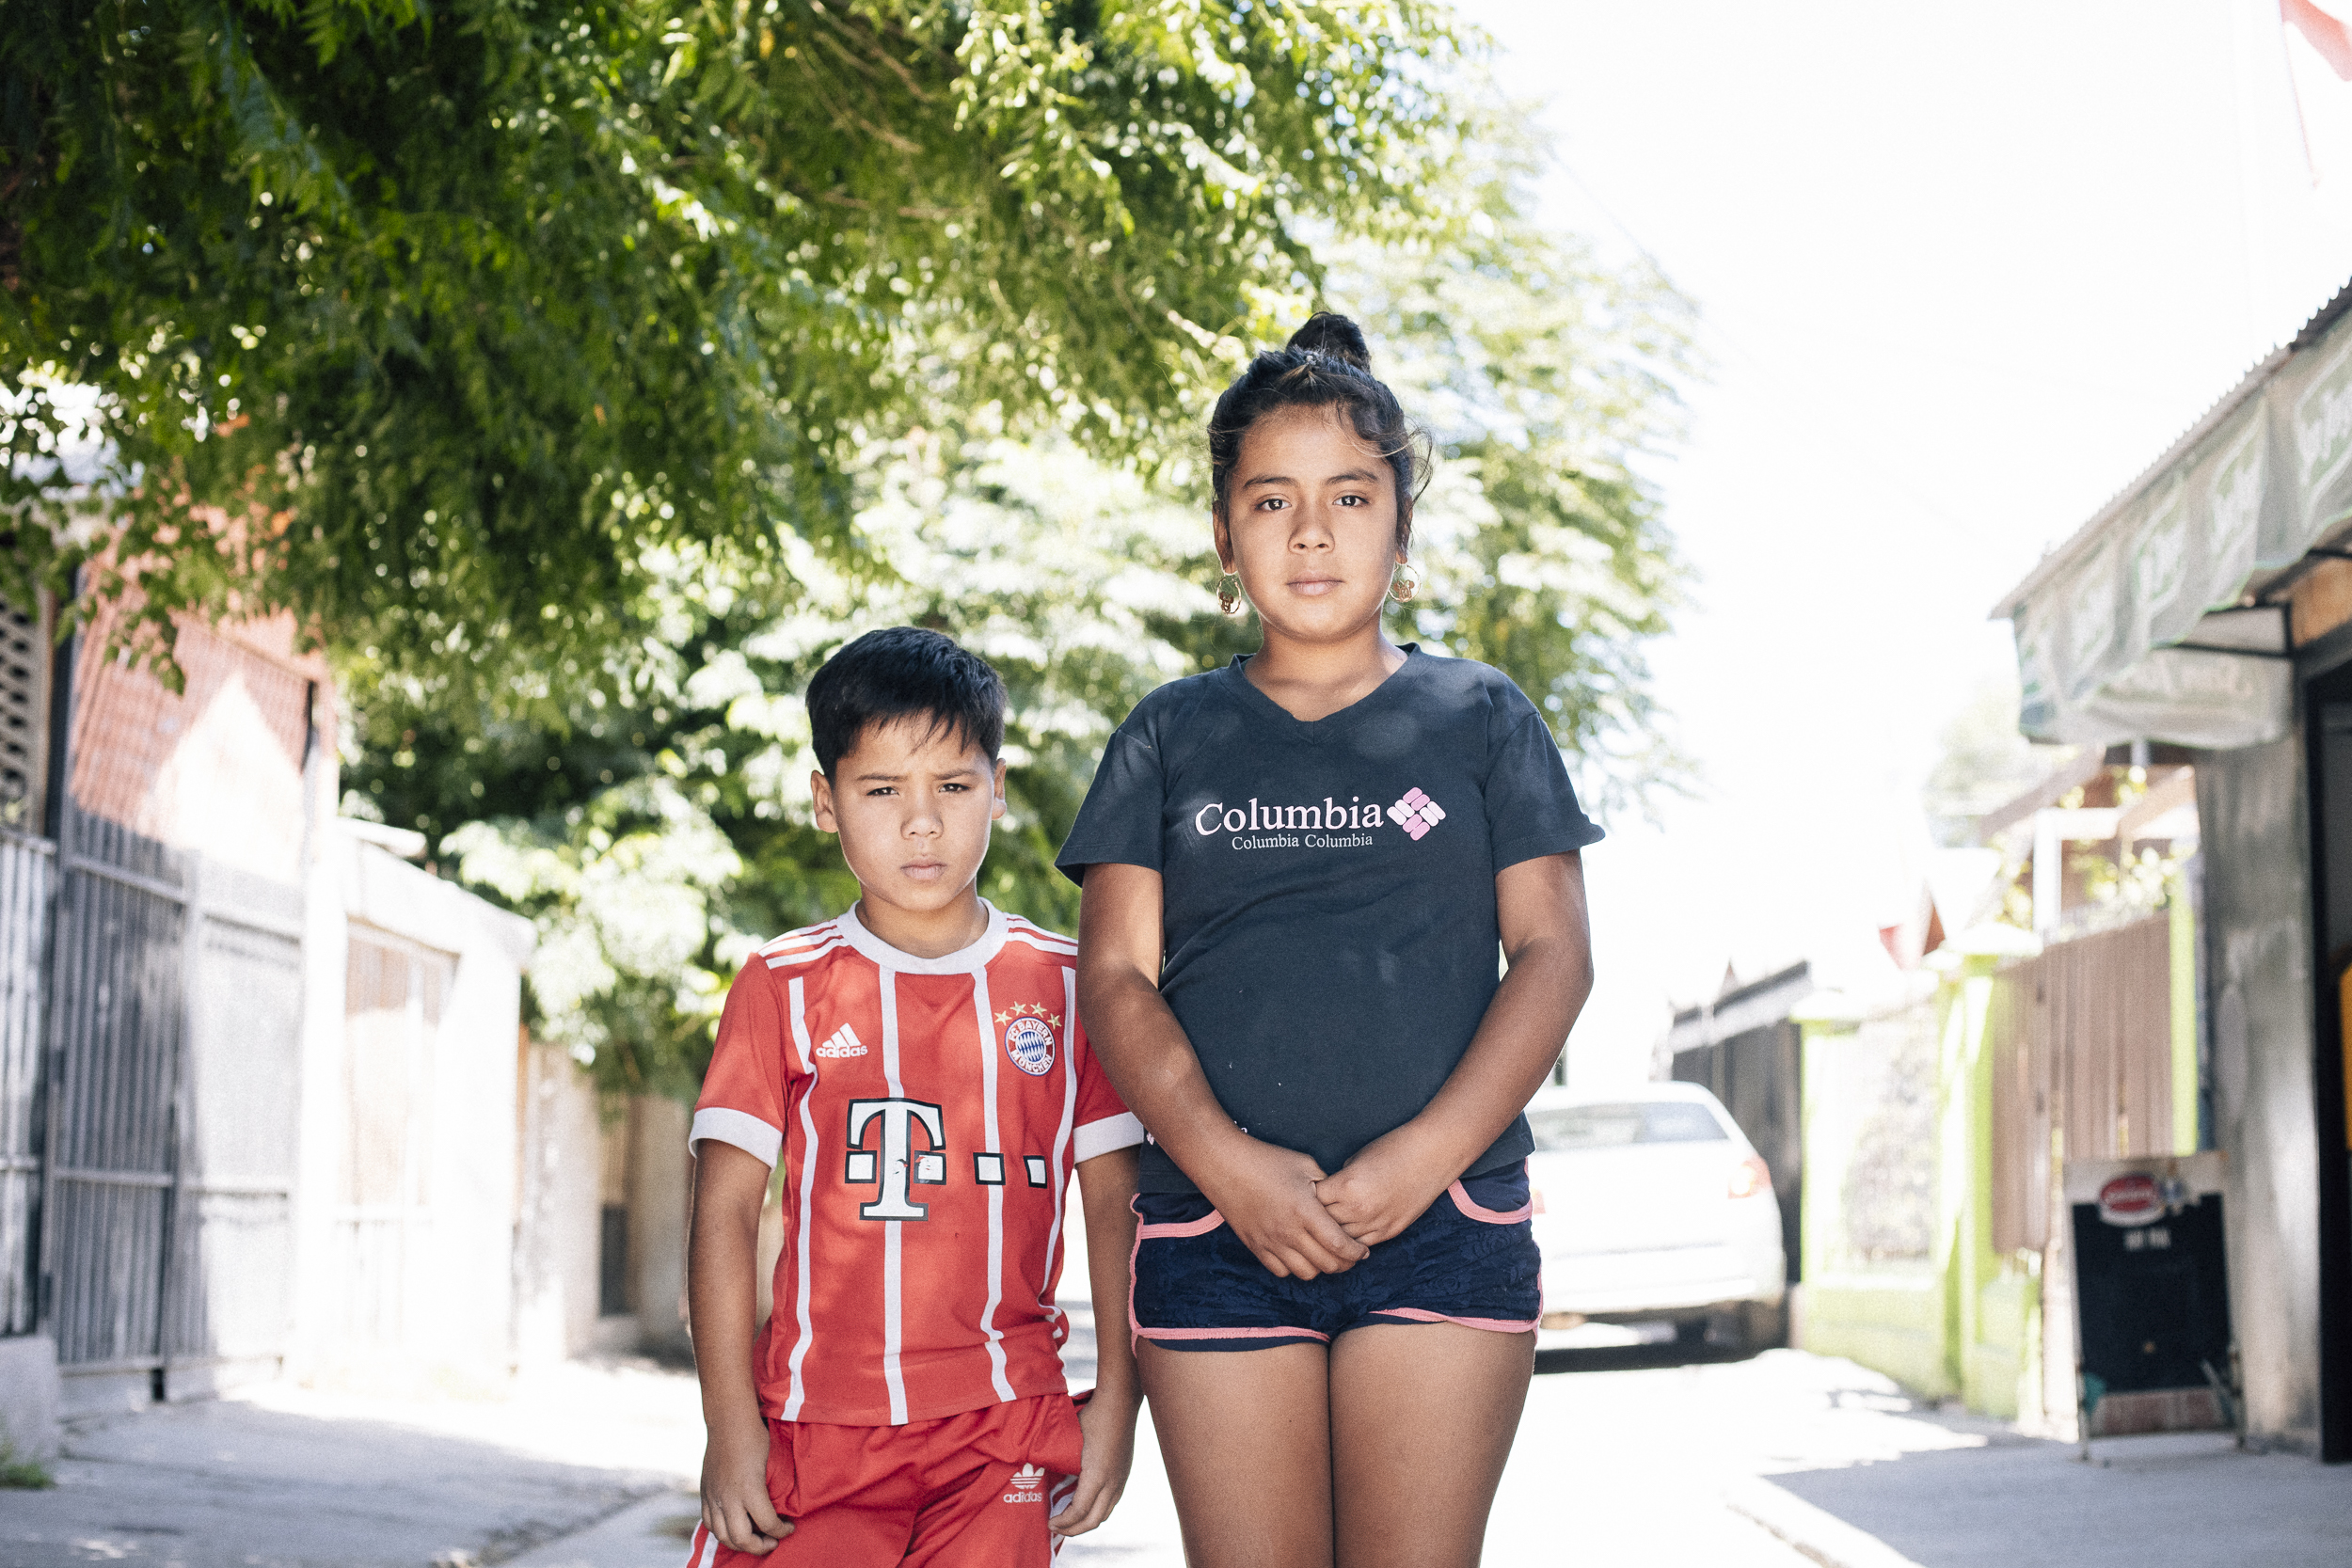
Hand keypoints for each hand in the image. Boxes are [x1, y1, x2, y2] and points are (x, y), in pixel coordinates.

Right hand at [700, 1412, 790, 1554]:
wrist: (729, 1420)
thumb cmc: (756, 1437)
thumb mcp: (772, 1463)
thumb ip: (773, 1489)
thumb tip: (782, 1508)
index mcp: (750, 1488)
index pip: (768, 1523)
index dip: (782, 1531)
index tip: (790, 1528)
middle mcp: (729, 1497)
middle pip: (741, 1539)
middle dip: (759, 1546)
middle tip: (773, 1541)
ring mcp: (713, 1496)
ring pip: (722, 1535)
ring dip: (740, 1544)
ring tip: (754, 1540)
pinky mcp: (704, 1493)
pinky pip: (709, 1523)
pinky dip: (722, 1532)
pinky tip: (734, 1529)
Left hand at [1050, 1386, 1138, 1536]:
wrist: (1119, 1403)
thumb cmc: (1091, 1417)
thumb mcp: (1070, 1442)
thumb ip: (1058, 1463)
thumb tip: (1038, 1476)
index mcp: (1097, 1476)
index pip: (1079, 1512)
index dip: (1063, 1522)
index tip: (1049, 1522)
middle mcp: (1112, 1482)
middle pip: (1094, 1520)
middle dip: (1073, 1529)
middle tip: (1056, 1528)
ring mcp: (1121, 1479)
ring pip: (1105, 1513)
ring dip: (1086, 1522)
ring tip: (1069, 1521)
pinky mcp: (1124, 1474)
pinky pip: (1111, 1502)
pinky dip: (1096, 1510)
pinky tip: (1084, 1504)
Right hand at [1195, 1135, 1369, 1278]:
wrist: (1225, 1165)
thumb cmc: (1267, 1160)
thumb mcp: (1305, 1165)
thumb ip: (1327, 1185)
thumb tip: (1341, 1199)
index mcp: (1305, 1211)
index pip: (1339, 1245)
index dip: (1356, 1252)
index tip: (1363, 1251)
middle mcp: (1289, 1232)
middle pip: (1327, 1264)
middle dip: (1345, 1263)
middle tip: (1350, 1256)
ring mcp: (1270, 1242)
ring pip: (1306, 1273)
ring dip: (1321, 1268)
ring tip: (1326, 1257)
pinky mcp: (1255, 1246)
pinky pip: (1281, 1272)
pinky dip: (1295, 1269)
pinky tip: (1300, 1255)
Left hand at [1316, 1130, 1454, 1248]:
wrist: (1431, 1154)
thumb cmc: (1392, 1148)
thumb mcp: (1356, 1159)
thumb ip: (1339, 1181)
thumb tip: (1328, 1195)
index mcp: (1346, 1186)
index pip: (1313, 1202)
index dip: (1307, 1198)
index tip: (1305, 1196)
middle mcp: (1359, 1209)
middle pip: (1323, 1224)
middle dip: (1316, 1219)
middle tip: (1310, 1216)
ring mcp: (1376, 1223)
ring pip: (1341, 1239)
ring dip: (1333, 1233)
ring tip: (1325, 1228)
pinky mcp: (1390, 1231)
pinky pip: (1361, 1244)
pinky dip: (1352, 1240)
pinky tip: (1346, 1235)